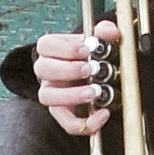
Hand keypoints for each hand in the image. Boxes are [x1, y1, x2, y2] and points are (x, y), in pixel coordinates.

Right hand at [34, 22, 115, 136]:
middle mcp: (47, 72)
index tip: (87, 50)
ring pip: (48, 97)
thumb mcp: (98, 42)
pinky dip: (86, 122)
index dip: (65, 48)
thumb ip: (104, 32)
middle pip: (42, 69)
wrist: (93, 76)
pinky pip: (67, 123)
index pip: (45, 45)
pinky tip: (103, 113)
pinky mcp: (63, 114)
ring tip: (94, 92)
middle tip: (91, 70)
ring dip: (72, 95)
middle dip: (68, 70)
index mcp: (51, 50)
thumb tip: (110, 31)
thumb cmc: (91, 56)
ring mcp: (52, 94)